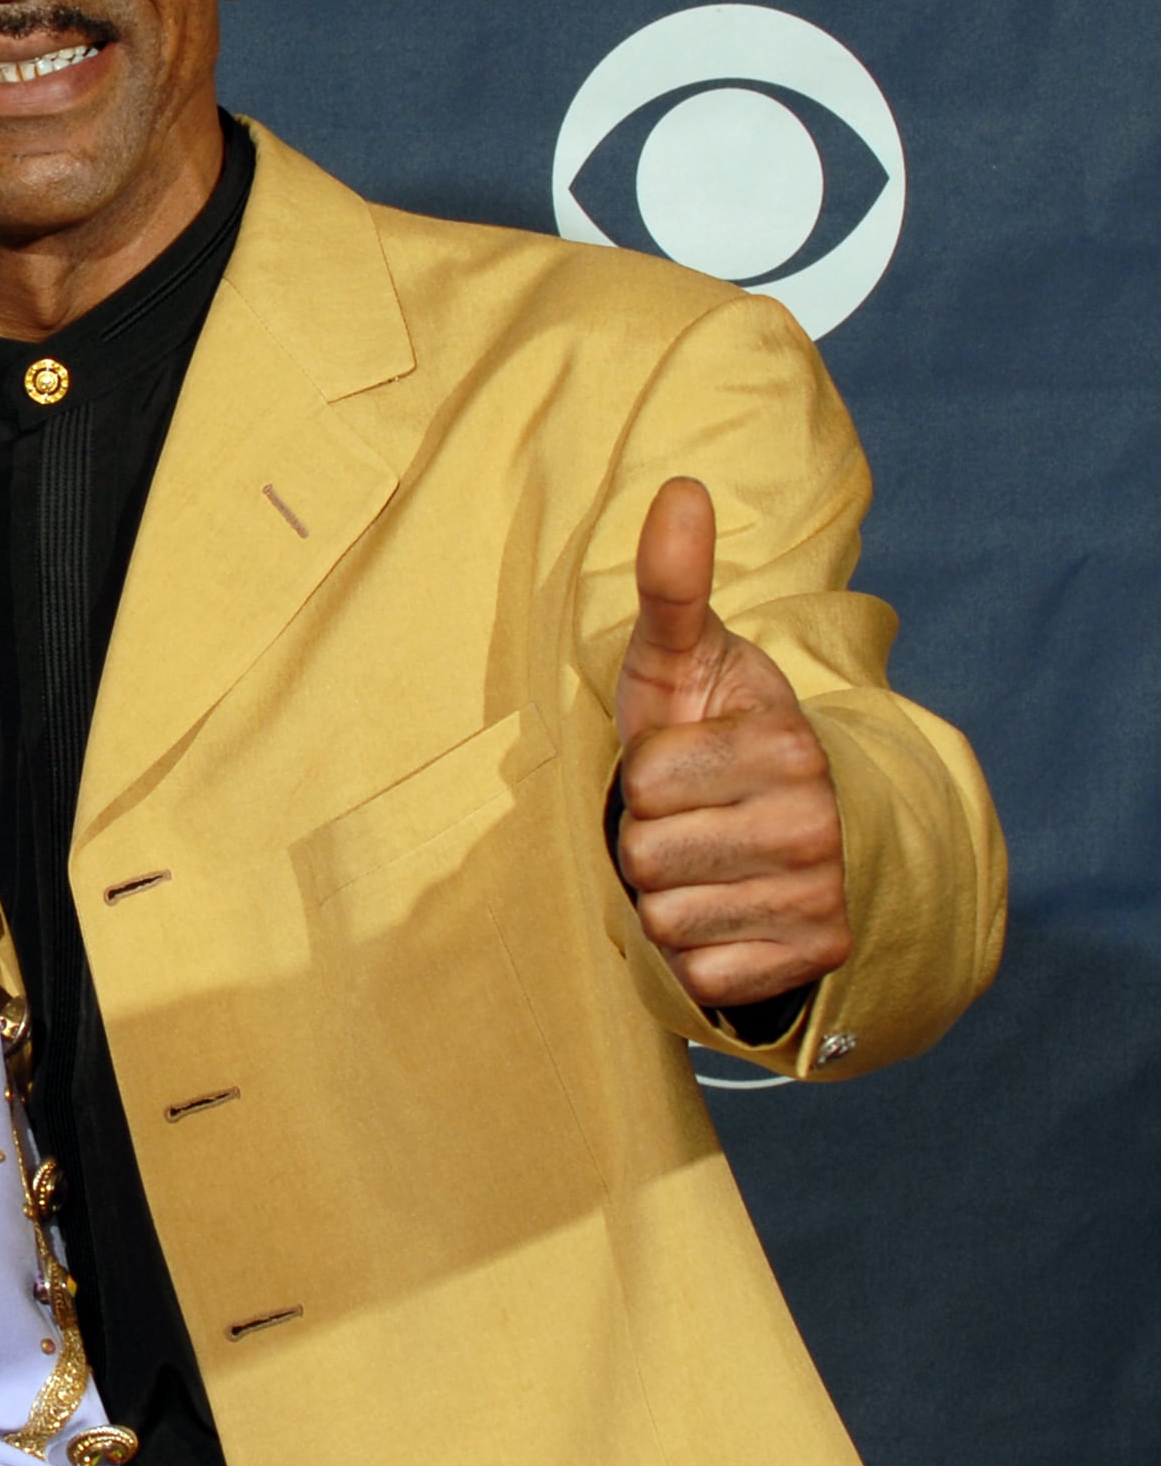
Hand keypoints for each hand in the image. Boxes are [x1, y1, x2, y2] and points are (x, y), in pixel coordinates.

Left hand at [613, 476, 850, 1011]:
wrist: (781, 823)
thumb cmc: (706, 731)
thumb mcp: (679, 658)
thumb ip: (674, 584)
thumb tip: (678, 490)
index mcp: (787, 744)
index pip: (647, 784)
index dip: (641, 776)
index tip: (678, 765)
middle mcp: (819, 823)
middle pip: (648, 858)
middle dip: (646, 840)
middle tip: (685, 821)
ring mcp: (824, 896)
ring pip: (667, 920)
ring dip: (665, 898)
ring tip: (702, 864)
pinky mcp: (815, 960)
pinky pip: (702, 975)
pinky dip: (696, 954)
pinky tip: (724, 914)